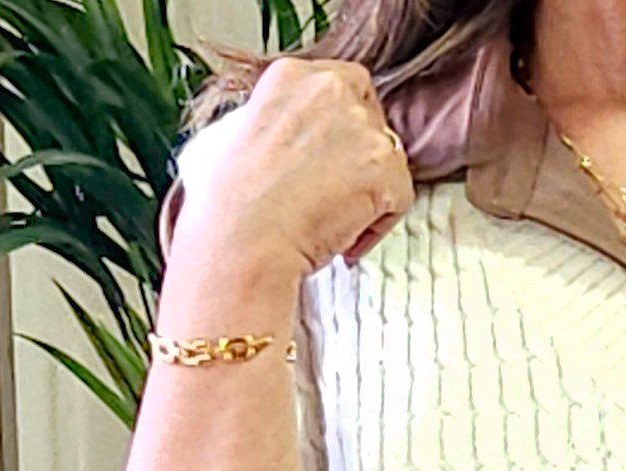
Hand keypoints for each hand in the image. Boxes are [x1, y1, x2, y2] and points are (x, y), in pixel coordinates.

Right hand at [174, 57, 416, 283]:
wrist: (243, 238)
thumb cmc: (225, 204)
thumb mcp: (227, 139)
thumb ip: (263, 127)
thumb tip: (267, 141)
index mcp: (290, 76)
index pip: (342, 85)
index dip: (342, 128)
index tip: (331, 159)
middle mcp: (330, 89)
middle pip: (372, 119)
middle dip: (360, 161)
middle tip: (338, 197)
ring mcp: (361, 126)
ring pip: (388, 160)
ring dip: (367, 195)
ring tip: (333, 225)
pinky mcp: (384, 167)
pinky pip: (400, 198)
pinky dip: (377, 227)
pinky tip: (344, 241)